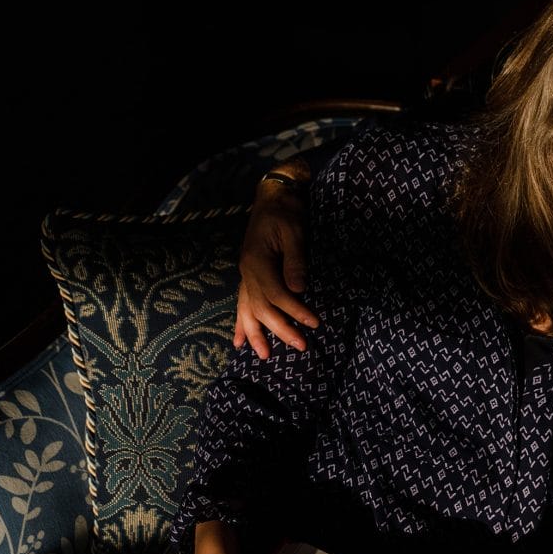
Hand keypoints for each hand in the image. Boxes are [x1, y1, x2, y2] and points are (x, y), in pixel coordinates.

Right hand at [235, 179, 317, 358]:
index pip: (276, 294)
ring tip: (264, 356)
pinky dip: (239, 324)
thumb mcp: (295, 232)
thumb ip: (296, 261)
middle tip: (302, 347)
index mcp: (257, 261)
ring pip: (247, 311)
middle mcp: (247, 272)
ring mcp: (245, 275)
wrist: (273, 197)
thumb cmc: (286, 213)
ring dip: (255, 335)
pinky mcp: (249, 276)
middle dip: (280, 330)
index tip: (314, 323)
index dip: (295, 311)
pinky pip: (241, 304)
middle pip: (262, 308)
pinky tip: (238, 342)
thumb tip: (299, 289)